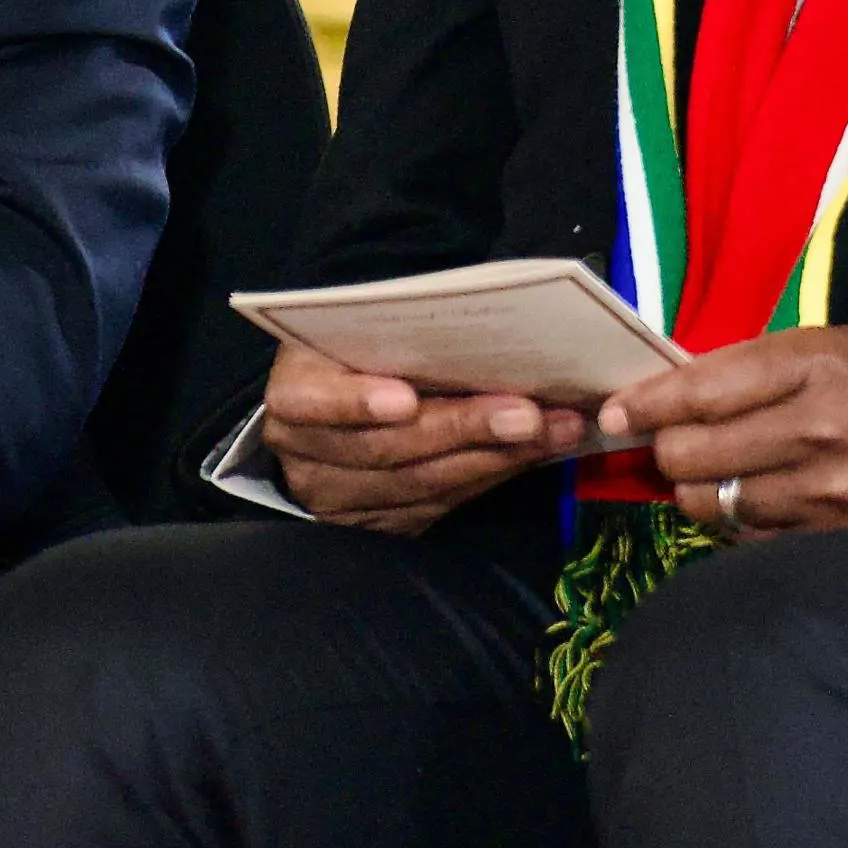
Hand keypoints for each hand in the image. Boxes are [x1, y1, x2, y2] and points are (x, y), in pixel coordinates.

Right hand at [260, 336, 592, 534]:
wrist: (341, 397)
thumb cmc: (364, 348)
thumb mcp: (364, 329)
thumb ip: (401, 333)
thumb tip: (486, 323)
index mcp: (294, 393)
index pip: (311, 401)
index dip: (355, 403)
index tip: (405, 400)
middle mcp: (306, 455)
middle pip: (386, 449)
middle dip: (464, 430)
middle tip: (527, 414)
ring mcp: (340, 498)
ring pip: (422, 484)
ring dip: (497, 457)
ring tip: (554, 431)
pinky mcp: (378, 523)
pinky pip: (440, 505)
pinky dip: (492, 476)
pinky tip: (535, 453)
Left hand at [602, 330, 847, 535]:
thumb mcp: (843, 347)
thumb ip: (762, 365)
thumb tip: (671, 390)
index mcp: (821, 362)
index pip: (703, 386)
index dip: (646, 402)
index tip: (616, 412)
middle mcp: (820, 425)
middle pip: (690, 452)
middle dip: (667, 450)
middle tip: (670, 444)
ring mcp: (827, 491)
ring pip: (709, 503)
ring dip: (698, 490)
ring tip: (717, 471)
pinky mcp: (833, 540)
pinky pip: (746, 537)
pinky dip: (736, 522)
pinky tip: (759, 500)